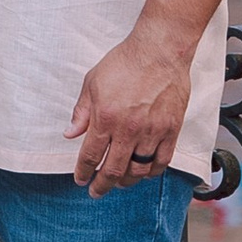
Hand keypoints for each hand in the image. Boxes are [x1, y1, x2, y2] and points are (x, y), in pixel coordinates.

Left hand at [68, 17, 194, 193]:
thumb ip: (81, 112)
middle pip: (113, 169)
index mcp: (105, 118)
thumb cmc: (125, 62)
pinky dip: (151, 172)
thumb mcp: (92, 82)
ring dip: (126, 181)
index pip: (90, 155)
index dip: (83, 171)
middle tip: (96, 191)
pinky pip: (161, 162)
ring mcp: (152, 132)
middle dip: (102, 185)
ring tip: (119, 182)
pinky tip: (144, 171)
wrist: (159, 51)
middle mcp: (128, 129)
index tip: (80, 179)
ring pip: (138, 170)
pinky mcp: (171, 130)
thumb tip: (70, 134)